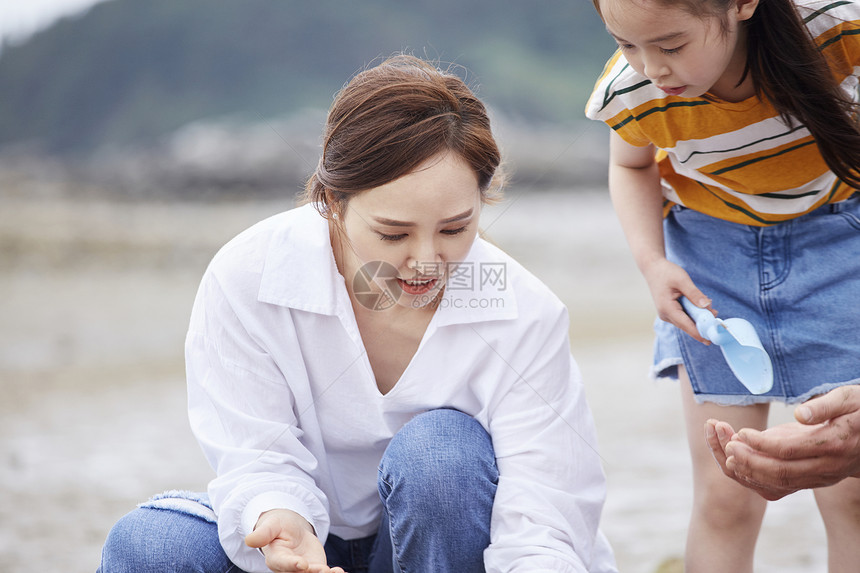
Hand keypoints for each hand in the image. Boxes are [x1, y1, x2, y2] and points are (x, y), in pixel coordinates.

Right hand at [245, 509, 345, 572]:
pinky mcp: (314, 568)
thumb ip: (263, 533)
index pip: (283, 564)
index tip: (302, 564)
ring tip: (334, 572)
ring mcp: (303, 569)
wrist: (290, 528)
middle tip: (323, 570)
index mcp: (276, 558)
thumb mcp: (271, 525)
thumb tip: (249, 540)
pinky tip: (340, 572)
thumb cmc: (278, 525)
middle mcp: (288, 568)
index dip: (292, 565)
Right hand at [640, 257, 712, 343]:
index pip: (686, 325)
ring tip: (711, 309)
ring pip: (686, 321)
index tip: (710, 341)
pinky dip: (694, 313)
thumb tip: (707, 306)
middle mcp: (665, 315)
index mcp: (667, 308)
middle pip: (687, 325)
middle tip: (716, 315)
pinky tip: (701, 306)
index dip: (698, 333)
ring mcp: (666, 314)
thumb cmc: (666, 272)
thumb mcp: (682, 280)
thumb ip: (695, 294)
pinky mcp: (669, 311)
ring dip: (699, 317)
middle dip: (702, 323)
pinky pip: (684, 316)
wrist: (652, 268)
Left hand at [705, 385, 859, 499]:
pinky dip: (754, 476)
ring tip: (725, 451)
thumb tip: (800, 414)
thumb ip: (825, 405)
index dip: (761, 444)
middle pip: (780, 473)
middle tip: (727, 444)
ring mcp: (818, 478)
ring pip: (777, 483)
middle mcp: (825, 468)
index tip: (741, 432)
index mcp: (833, 445)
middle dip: (749, 461)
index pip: (789, 452)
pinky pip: (779, 485)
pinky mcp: (810, 480)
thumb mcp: (849, 398)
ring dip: (747, 470)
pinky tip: (735, 459)